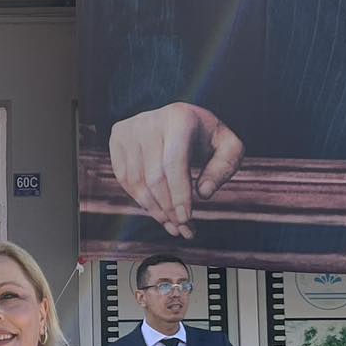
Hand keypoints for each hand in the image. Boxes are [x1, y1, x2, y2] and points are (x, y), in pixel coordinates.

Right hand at [108, 103, 243, 237]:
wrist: (178, 115)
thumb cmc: (206, 135)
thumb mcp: (228, 145)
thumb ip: (225, 167)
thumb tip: (204, 193)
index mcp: (180, 118)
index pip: (174, 164)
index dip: (179, 195)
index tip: (187, 218)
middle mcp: (149, 121)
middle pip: (154, 177)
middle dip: (169, 209)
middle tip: (183, 229)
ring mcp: (130, 129)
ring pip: (137, 182)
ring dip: (155, 210)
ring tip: (172, 226)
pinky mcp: (117, 138)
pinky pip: (125, 179)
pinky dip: (141, 200)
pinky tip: (158, 211)